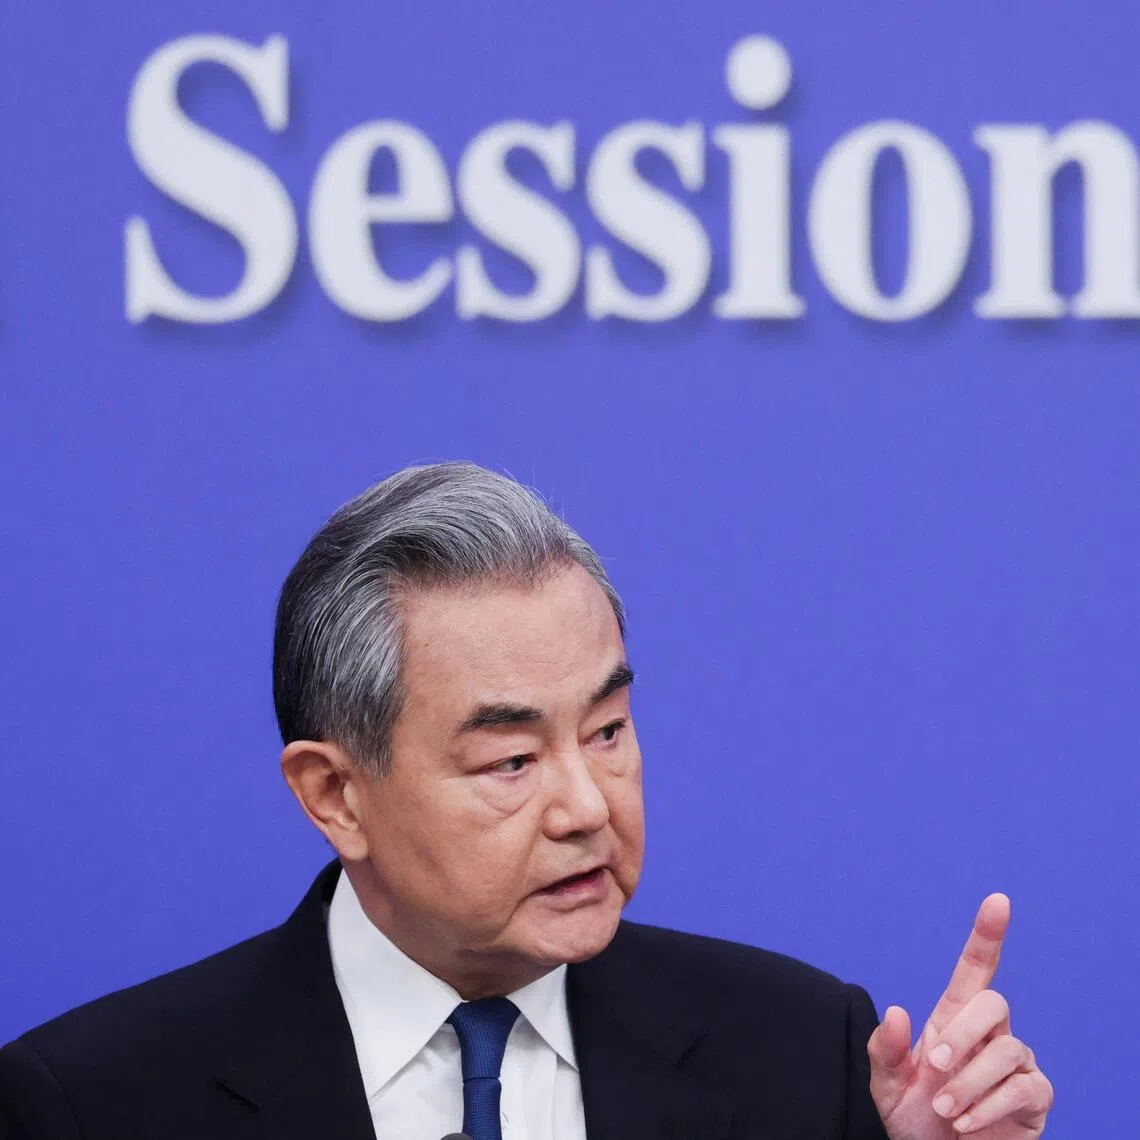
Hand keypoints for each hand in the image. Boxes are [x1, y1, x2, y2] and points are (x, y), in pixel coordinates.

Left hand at [867, 895, 1052, 1138]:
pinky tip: (965, 1124)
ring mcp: (1016, 1064)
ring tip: (945, 1111)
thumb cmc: (914, 1120)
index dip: (987, 934)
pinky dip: (990, 1105)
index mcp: (953, 1019)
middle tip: (936, 1067)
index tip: (998, 900)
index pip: (976, 968)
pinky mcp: (1034, 1098)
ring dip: (971, 1081)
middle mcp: (989, 1034)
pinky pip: (1025, 1087)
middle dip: (963, 1032)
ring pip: (1008, 1049)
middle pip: (992, 1002)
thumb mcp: (886, 1086)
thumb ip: (886, 1050)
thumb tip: (898, 1010)